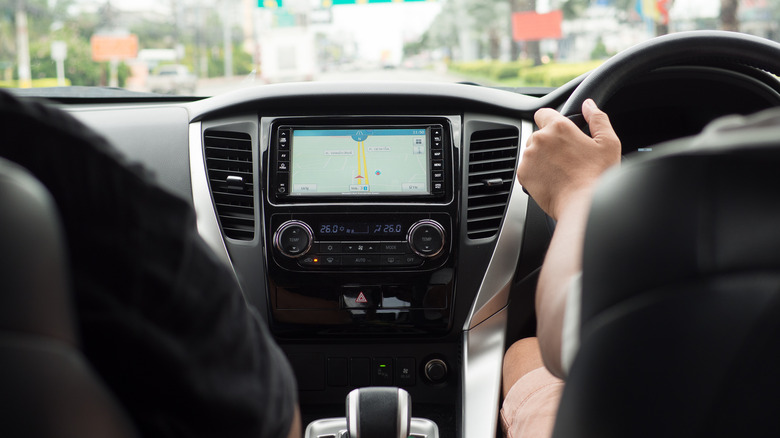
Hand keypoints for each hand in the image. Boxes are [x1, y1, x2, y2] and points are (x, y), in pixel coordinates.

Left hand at [517, 99, 620, 219]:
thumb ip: (598, 118)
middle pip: (539, 134)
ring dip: (542, 157)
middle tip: (566, 157)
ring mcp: (529, 157)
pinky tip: (552, 179)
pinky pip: (527, 168)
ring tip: (560, 171)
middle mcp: (540, 139)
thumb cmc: (598, 176)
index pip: (544, 112)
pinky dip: (536, 172)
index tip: (559, 131)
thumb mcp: (607, 142)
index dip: (551, 120)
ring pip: (532, 151)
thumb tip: (588, 105)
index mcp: (559, 127)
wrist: (583, 205)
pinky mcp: (523, 174)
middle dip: (550, 142)